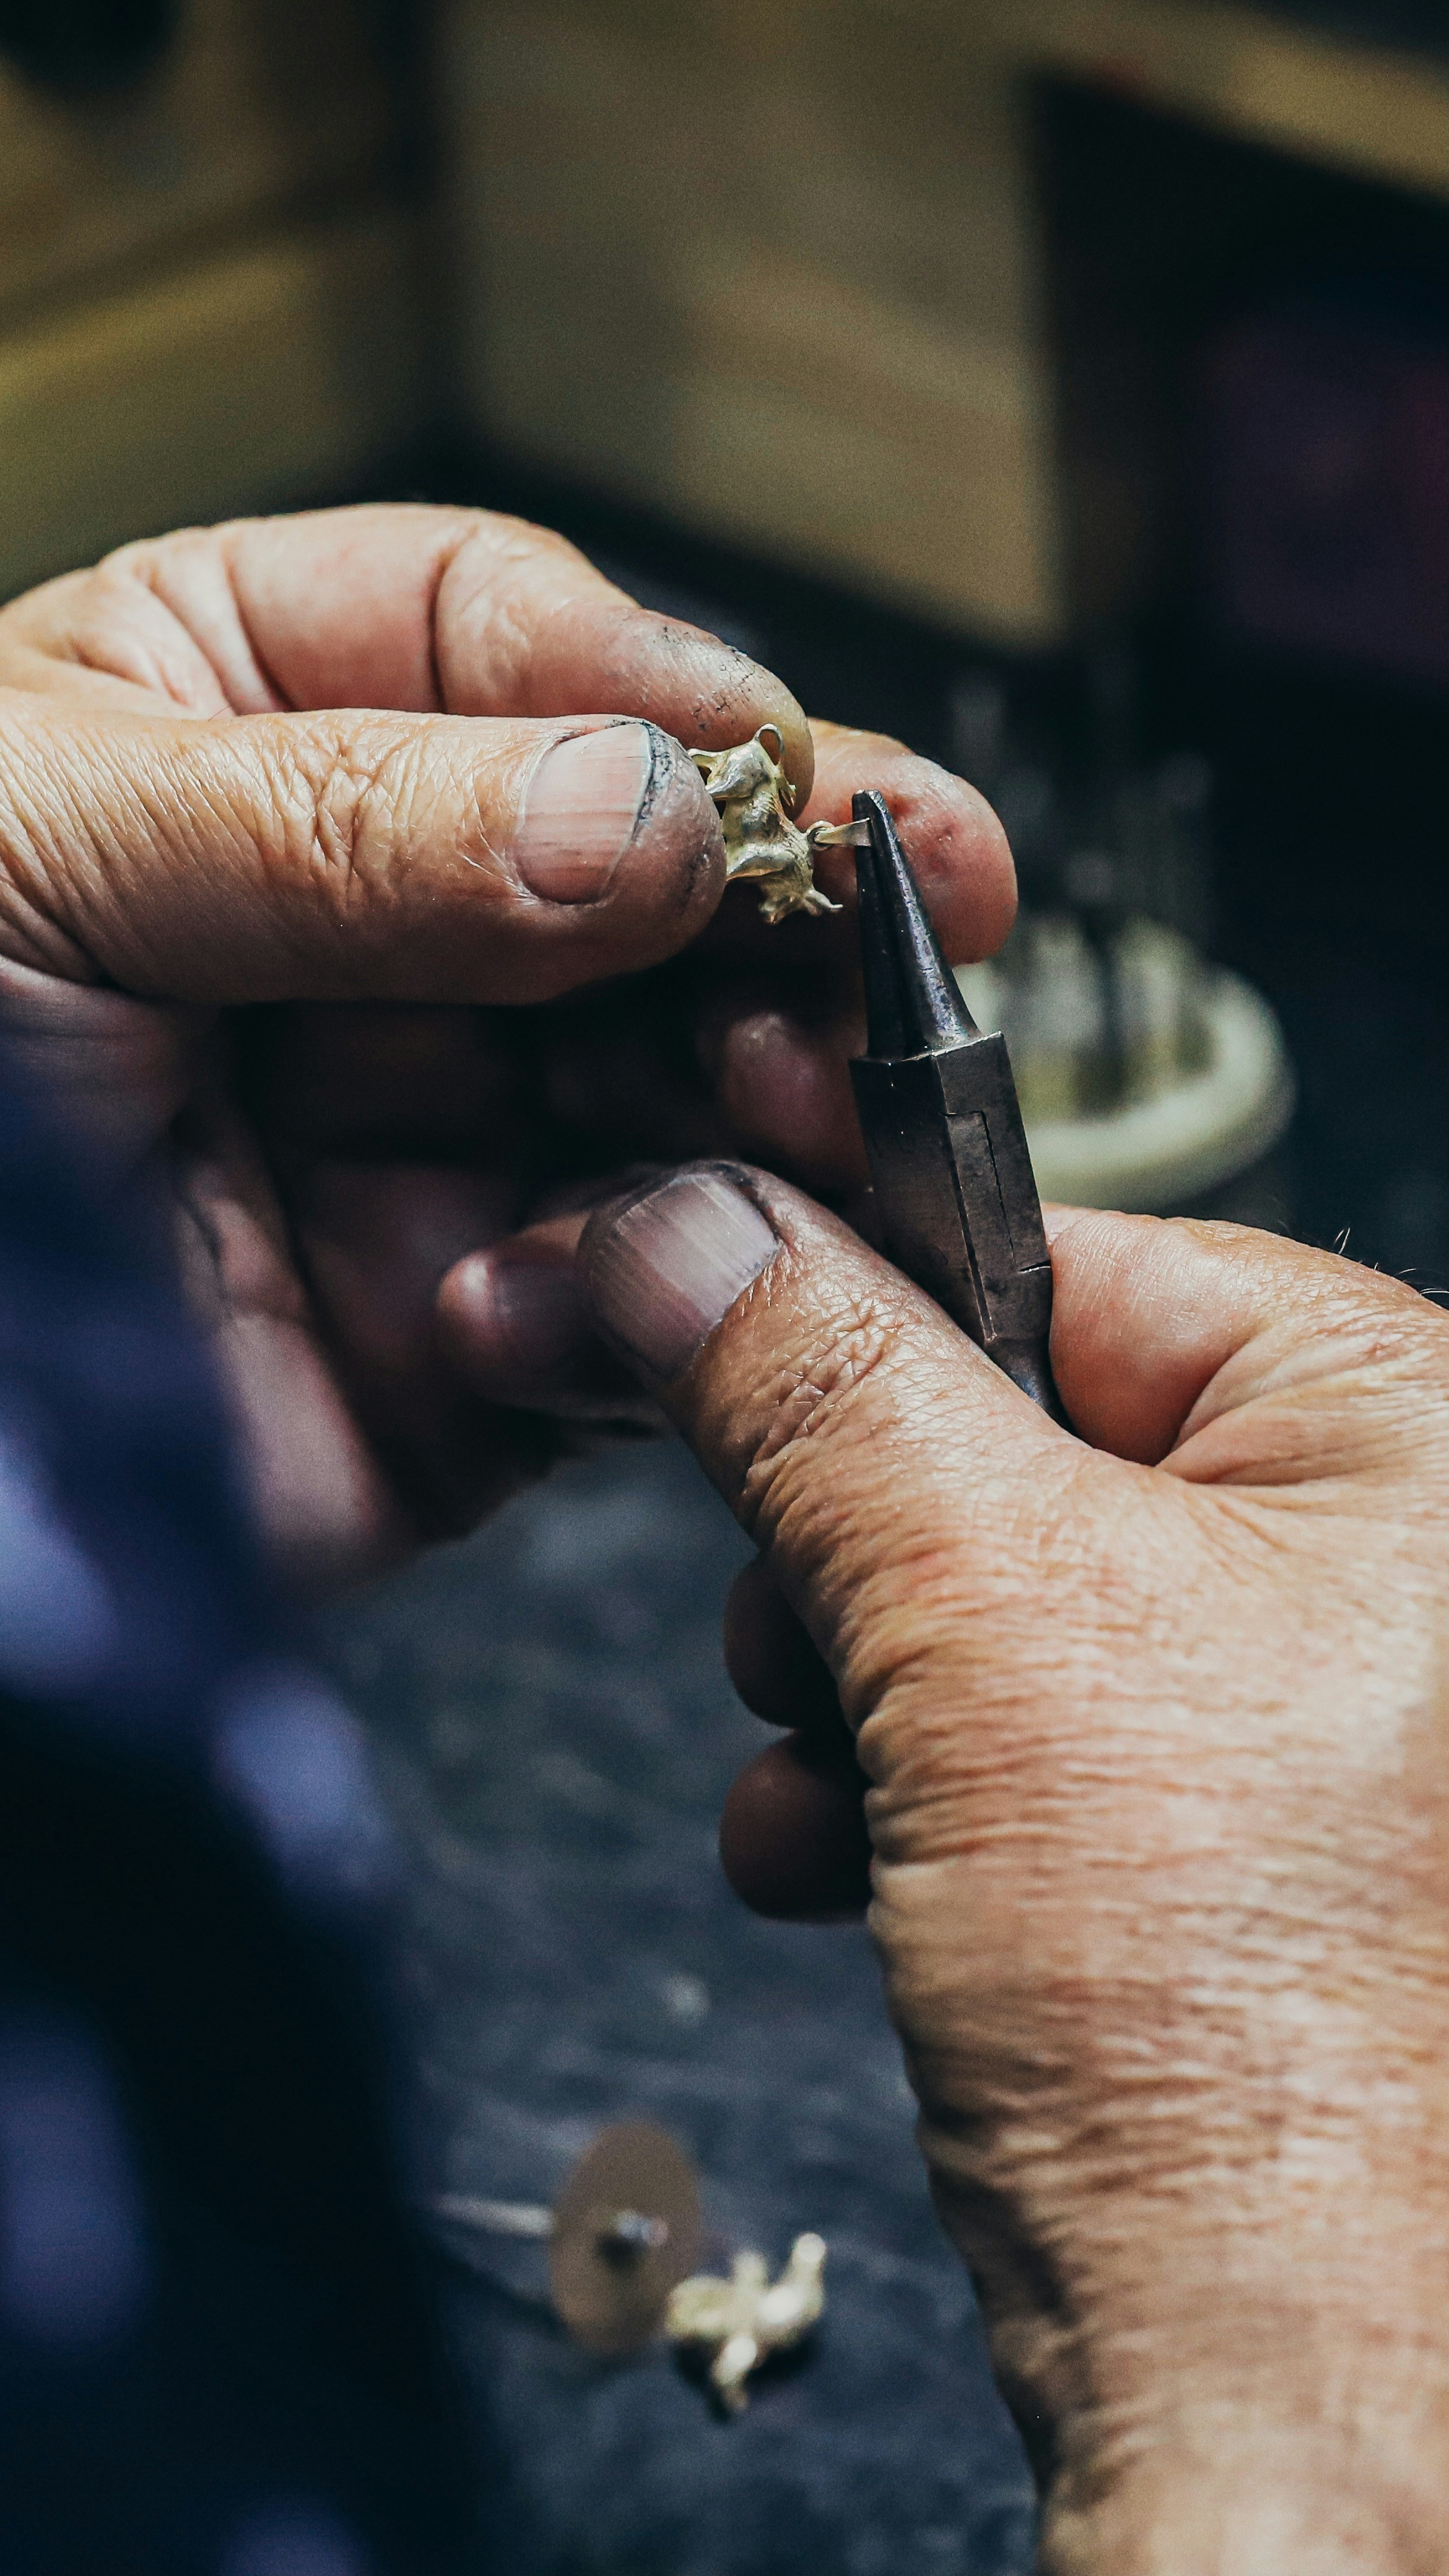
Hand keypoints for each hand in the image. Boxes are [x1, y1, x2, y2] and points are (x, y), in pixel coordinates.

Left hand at [0, 505, 1011, 1585]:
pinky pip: (643, 1299)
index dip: (658, 697)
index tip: (777, 770)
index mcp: (238, 731)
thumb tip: (645, 817)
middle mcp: (355, 934)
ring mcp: (421, 1137)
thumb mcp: (42, 844)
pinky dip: (698, 1284)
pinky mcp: (467, 1341)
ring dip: (772, 1092)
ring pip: (678, 1090)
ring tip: (820, 1097)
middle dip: (779, 905)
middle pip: (641, 879)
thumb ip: (347, 819)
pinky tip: (697, 1256)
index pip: (501, 648)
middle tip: (907, 930)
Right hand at [582, 1164, 1448, 2573]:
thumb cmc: (1248, 2050)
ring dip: (852, 1685)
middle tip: (796, 1628)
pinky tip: (853, 1869)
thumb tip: (661, 1228)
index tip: (671, 1301)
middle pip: (1009, 1433)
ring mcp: (1318, 1713)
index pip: (1063, 1256)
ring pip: (986, 1594)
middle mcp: (1396, 1562)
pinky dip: (900, 1787)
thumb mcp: (977, 1619)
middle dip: (850, 1546)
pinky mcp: (1235, 1840)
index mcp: (1410, 1433)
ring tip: (837, 1789)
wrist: (1282, 2401)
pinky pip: (1018, 1733)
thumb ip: (807, 1384)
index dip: (846, 1298)